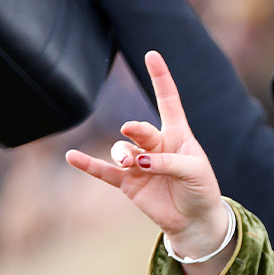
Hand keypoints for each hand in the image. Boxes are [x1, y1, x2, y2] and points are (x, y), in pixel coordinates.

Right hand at [66, 51, 230, 265]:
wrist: (195, 220)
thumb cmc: (201, 189)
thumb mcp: (194, 171)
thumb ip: (168, 162)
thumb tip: (138, 161)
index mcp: (178, 135)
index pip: (168, 101)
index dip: (160, 78)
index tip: (152, 54)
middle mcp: (156, 145)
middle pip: (139, 129)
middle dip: (136, 130)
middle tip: (132, 131)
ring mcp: (139, 163)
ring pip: (122, 150)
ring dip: (124, 155)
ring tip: (131, 164)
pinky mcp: (128, 183)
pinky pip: (104, 171)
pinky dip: (88, 165)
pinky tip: (72, 157)